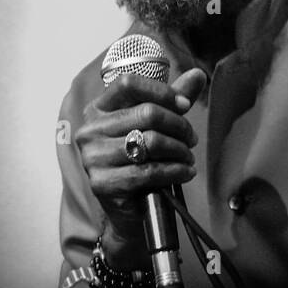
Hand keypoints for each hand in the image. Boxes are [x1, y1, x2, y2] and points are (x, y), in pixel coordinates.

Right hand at [75, 67, 206, 270]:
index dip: (161, 91)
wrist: (126, 212)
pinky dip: (175, 170)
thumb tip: (198, 75)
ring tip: (188, 157)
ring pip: (151, 142)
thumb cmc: (139, 162)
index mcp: (97, 110)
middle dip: (179, 125)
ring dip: (179, 150)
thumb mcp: (153, 126)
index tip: (183, 105)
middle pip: (146, 113)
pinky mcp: (103, 184)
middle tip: (191, 138)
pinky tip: (186, 172)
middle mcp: (89, 131)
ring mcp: (93, 158)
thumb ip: (172, 99)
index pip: (129, 84)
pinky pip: (149, 171)